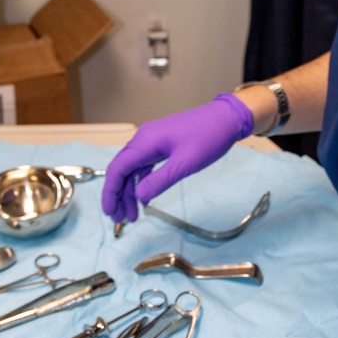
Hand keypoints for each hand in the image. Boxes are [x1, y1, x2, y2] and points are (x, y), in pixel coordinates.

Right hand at [102, 93, 253, 223]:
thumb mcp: (185, 164)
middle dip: (118, 196)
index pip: (118, 169)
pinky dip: (141, 182)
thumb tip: (139, 196)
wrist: (226, 118)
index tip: (111, 213)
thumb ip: (160, 181)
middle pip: (121, 170)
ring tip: (132, 214)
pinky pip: (143, 165)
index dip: (110, 192)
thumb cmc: (208, 138)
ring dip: (130, 191)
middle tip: (121, 219)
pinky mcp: (160, 144)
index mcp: (145, 142)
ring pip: (132, 169)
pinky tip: (144, 197)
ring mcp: (151, 141)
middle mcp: (143, 140)